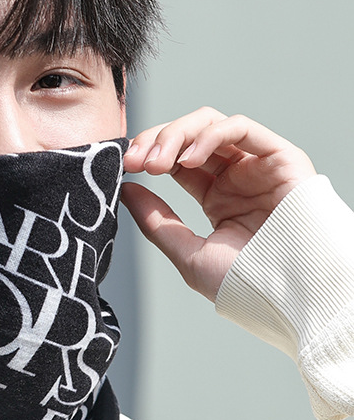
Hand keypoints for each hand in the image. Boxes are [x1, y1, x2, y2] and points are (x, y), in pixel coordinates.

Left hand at [121, 107, 315, 300]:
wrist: (294, 296)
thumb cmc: (249, 284)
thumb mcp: (190, 254)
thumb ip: (158, 222)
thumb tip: (127, 191)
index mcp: (217, 197)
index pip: (176, 158)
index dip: (148, 154)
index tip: (125, 166)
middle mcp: (237, 176)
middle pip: (189, 135)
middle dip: (156, 140)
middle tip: (136, 161)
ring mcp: (258, 165)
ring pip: (210, 123)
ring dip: (177, 134)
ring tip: (158, 162)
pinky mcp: (280, 157)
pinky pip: (240, 126)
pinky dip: (209, 134)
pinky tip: (189, 158)